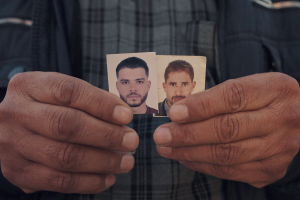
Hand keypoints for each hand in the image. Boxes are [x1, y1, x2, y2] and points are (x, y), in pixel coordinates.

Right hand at [0, 72, 138, 193]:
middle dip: (106, 135)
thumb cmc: (46, 107)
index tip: (127, 116)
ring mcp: (13, 145)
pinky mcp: (17, 172)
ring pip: (64, 156)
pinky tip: (107, 178)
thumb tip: (123, 115)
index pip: (69, 91)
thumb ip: (90, 100)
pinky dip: (88, 182)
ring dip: (102, 161)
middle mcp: (16, 113)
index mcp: (29, 85)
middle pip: (67, 125)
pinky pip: (58, 181)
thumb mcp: (59, 94)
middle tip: (131, 141)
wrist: (9, 128)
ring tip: (125, 162)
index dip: (102, 104)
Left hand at [154, 72, 299, 187]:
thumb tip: (178, 112)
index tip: (174, 113)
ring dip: (190, 153)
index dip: (200, 106)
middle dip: (188, 134)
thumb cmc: (261, 99)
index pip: (233, 97)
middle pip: (228, 129)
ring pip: (227, 154)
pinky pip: (231, 171)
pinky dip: (203, 165)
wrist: (293, 118)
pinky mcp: (273, 169)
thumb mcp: (247, 86)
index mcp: (276, 89)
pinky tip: (185, 158)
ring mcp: (280, 148)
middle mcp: (283, 119)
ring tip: (166, 147)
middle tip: (161, 135)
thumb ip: (215, 97)